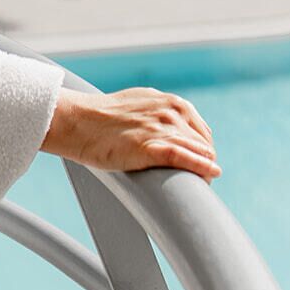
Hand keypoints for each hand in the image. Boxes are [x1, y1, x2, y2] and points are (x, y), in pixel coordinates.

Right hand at [40, 85, 220, 180]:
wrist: (79, 120)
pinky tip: (210, 176)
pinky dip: (201, 168)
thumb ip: (160, 112)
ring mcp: (162, 128)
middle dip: (204, 162)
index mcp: (171, 102)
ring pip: (199, 152)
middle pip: (204, 144)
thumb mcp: (140, 103)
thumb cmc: (104, 114)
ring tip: (198, 187)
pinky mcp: (151, 146)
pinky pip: (186, 158)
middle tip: (197, 180)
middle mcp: (172, 112)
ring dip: (204, 171)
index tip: (200, 165)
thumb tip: (173, 128)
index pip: (202, 132)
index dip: (202, 151)